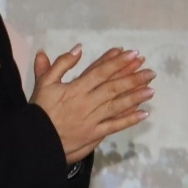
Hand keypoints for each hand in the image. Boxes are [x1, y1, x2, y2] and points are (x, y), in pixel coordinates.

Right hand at [30, 45, 154, 164]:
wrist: (35, 139)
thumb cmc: (40, 110)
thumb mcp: (44, 82)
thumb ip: (61, 64)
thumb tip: (78, 48)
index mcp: (76, 88)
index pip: (100, 72)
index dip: (117, 62)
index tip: (132, 54)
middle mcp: (87, 102)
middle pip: (113, 88)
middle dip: (133, 78)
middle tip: (150, 71)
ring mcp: (92, 119)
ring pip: (117, 105)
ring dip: (135, 97)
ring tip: (151, 89)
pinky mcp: (94, 134)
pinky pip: (114, 126)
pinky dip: (129, 120)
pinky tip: (143, 114)